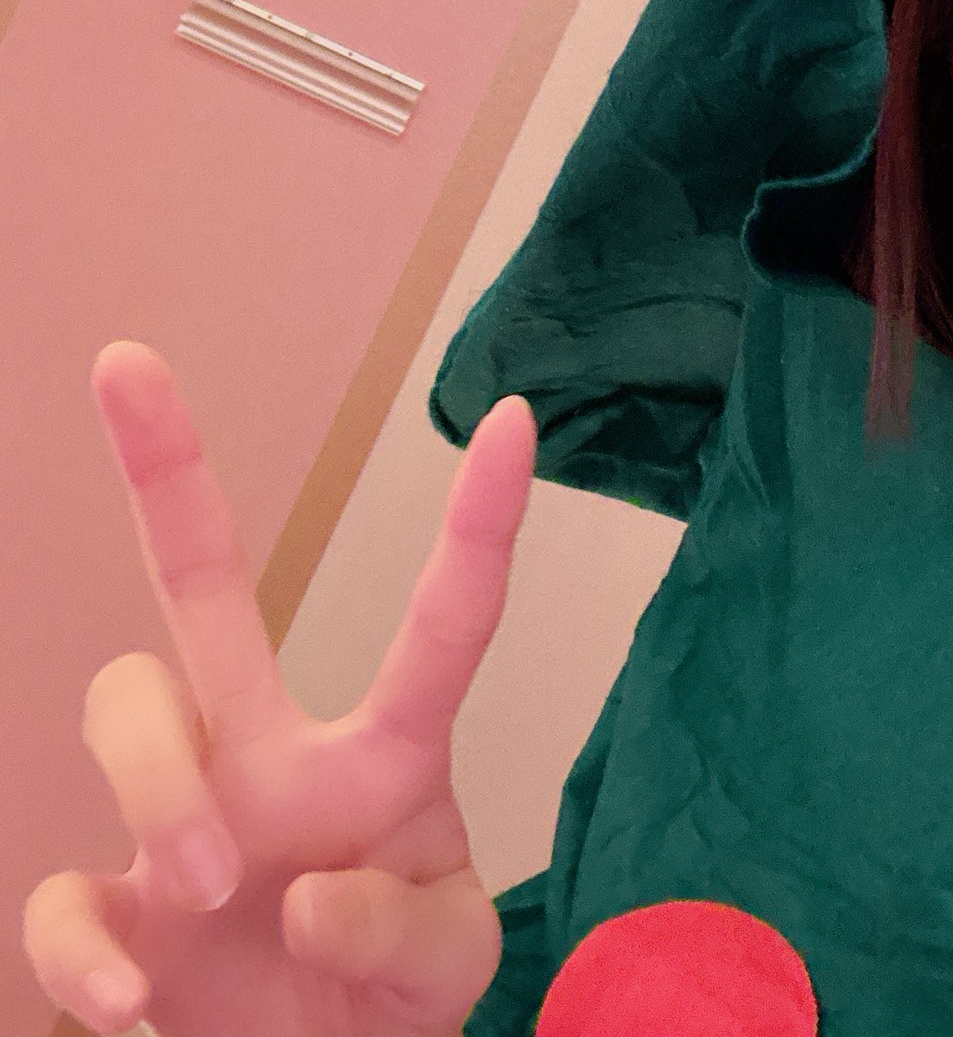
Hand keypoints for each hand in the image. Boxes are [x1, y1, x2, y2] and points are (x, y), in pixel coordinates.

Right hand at [24, 342, 534, 1036]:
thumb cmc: (390, 990)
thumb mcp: (447, 967)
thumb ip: (408, 929)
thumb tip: (308, 896)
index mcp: (383, 754)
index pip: (440, 627)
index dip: (478, 525)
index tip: (515, 413)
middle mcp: (271, 752)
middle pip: (203, 584)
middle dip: (164, 466)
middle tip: (121, 358)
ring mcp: (184, 817)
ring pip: (126, 697)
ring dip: (157, 783)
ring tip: (213, 881)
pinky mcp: (114, 909)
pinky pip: (58, 889)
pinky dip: (78, 950)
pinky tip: (126, 1002)